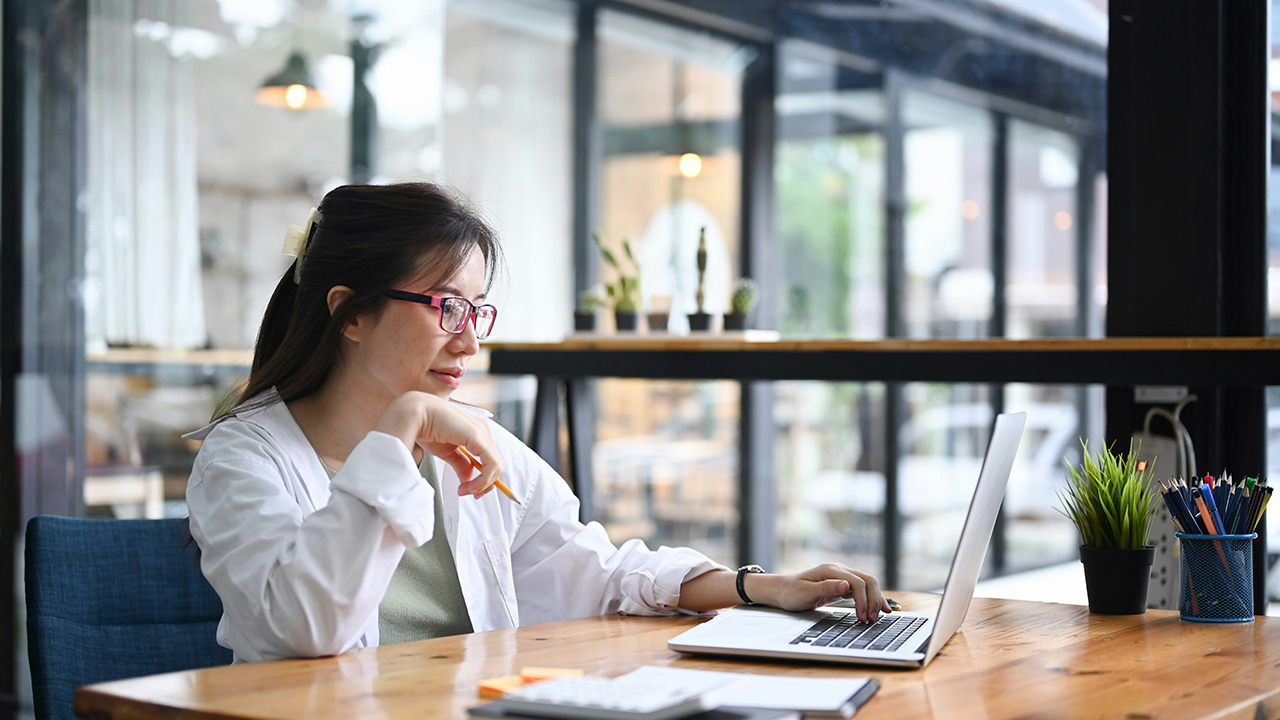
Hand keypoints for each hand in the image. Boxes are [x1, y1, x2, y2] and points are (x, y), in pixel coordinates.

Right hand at [374, 391, 504, 498]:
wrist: (414, 414)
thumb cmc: (426, 428)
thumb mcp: (447, 452)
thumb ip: (461, 464)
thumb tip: (468, 479)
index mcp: (477, 431)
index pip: (491, 459)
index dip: (484, 479)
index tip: (470, 490)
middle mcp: (483, 430)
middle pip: (496, 464)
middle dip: (484, 484)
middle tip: (467, 492)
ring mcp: (482, 432)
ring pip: (497, 466)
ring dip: (482, 484)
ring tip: (465, 490)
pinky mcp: (478, 436)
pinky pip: (491, 464)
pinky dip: (483, 479)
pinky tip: (469, 486)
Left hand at [760, 563, 889, 620]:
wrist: (781, 591)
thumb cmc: (791, 592)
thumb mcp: (806, 592)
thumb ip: (826, 588)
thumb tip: (847, 586)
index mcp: (830, 570)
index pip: (856, 581)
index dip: (863, 600)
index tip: (863, 617)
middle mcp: (839, 570)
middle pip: (867, 580)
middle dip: (873, 600)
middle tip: (871, 620)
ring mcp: (841, 577)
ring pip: (868, 584)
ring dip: (875, 599)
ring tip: (876, 617)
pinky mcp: (842, 585)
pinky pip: (862, 590)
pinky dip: (871, 598)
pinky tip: (879, 608)